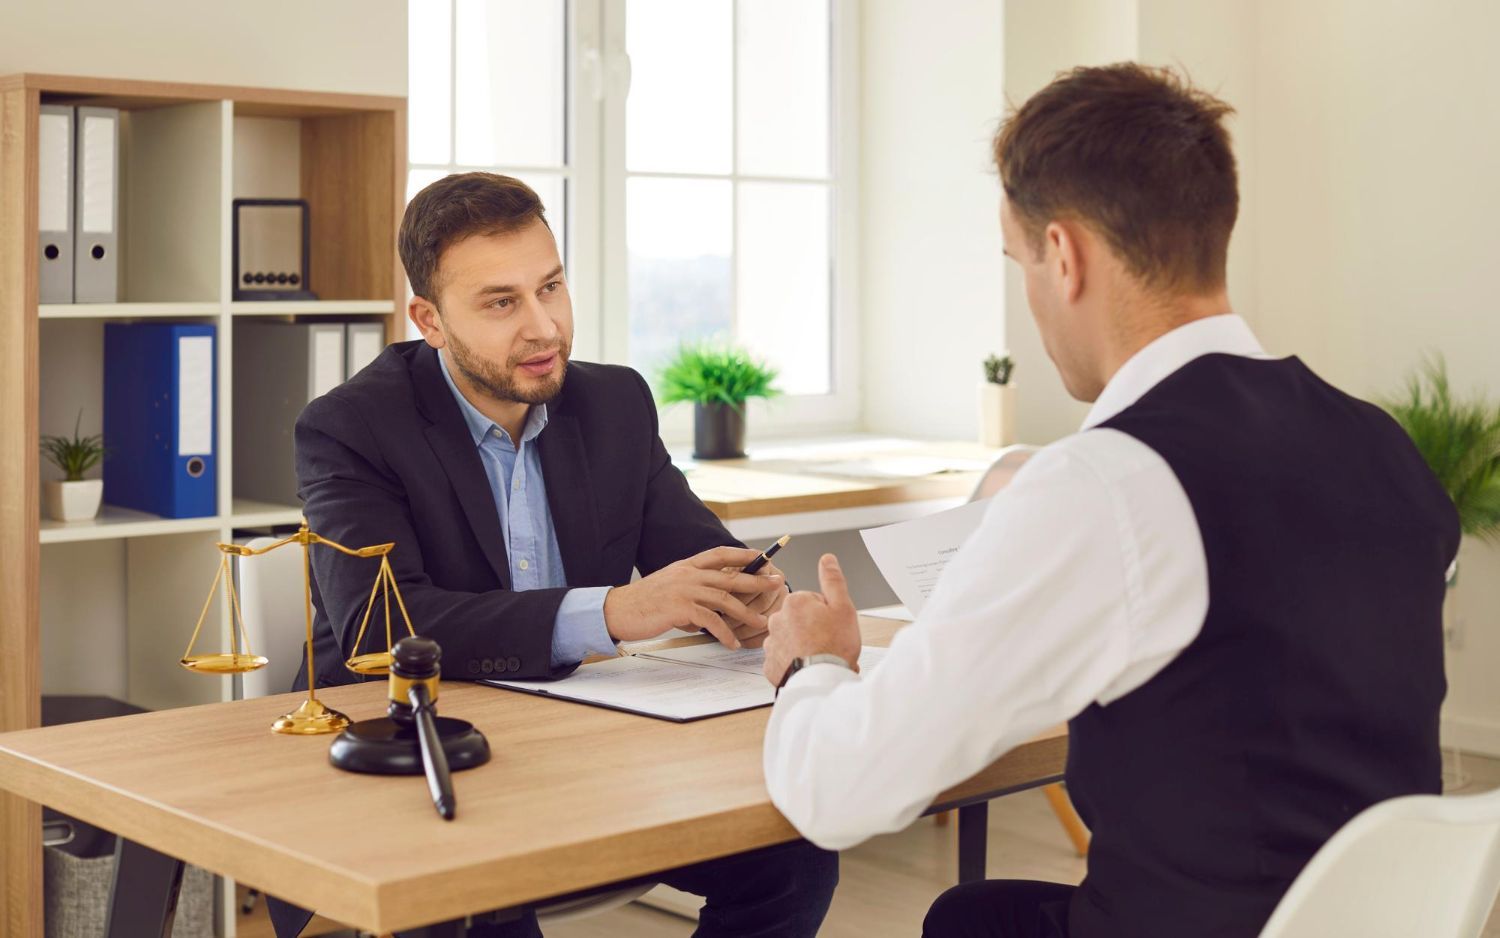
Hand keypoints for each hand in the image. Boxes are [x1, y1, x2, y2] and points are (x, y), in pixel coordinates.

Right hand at [604, 546, 777, 648]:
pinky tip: (732, 642)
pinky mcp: (680, 608)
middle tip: (777, 583)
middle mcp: (688, 574)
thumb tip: (708, 609)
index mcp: (686, 566)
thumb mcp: (669, 587)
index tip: (762, 556)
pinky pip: (710, 621)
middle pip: (730, 575)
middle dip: (756, 580)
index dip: (742, 554)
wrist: (619, 610)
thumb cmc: (643, 602)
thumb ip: (691, 590)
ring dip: (746, 612)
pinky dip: (724, 633)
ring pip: (725, 598)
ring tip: (762, 621)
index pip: (720, 554)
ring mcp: (685, 590)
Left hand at [763, 554, 861, 686]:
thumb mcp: (842, 607)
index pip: (812, 601)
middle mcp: (777, 619)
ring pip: (790, 638)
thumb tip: (827, 559)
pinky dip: (793, 661)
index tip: (832, 625)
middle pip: (799, 619)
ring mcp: (772, 643)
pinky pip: (783, 658)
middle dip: (812, 628)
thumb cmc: (834, 645)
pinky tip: (807, 666)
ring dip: (802, 645)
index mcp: (795, 602)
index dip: (826, 613)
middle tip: (828, 642)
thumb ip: (832, 580)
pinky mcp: (770, 664)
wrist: (821, 679)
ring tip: (819, 656)